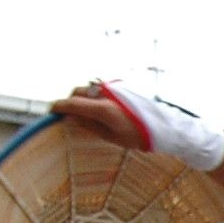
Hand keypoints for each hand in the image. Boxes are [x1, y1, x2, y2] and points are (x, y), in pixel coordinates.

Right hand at [54, 80, 223, 169]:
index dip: (58, 108)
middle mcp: (109, 92)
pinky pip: (104, 87)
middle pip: (79, 91)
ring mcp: (117, 86)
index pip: (72, 103)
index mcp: (104, 108)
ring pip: (91, 87)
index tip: (52, 112)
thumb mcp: (114, 138)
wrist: (172, 127)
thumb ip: (90, 126)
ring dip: (86, 97)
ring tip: (91, 113)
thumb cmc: (144, 137)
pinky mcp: (126, 84)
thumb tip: (71, 118)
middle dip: (72, 101)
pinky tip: (106, 107)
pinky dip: (99, 95)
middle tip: (72, 115)